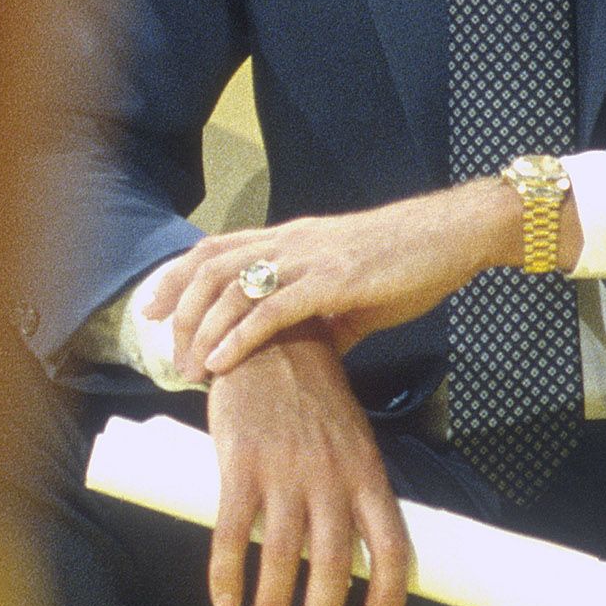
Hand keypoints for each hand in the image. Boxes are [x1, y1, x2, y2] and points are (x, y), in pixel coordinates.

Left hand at [144, 182, 526, 379]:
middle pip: (210, 266)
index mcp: (292, 239)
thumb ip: (323, 319)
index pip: (217, 248)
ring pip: (233, 288)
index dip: (178, 275)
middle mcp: (290, 242)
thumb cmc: (408, 261)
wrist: (453, 235)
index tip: (153, 307)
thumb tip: (308, 353)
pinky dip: (239, 338)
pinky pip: (272, 310)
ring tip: (190, 370)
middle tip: (164, 351)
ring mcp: (309, 260)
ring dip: (204, 332)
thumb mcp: (353, 291)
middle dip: (178, 308)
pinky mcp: (333, 281)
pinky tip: (222, 363)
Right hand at [203, 327, 413, 605]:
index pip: (391, 545)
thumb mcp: (351, 439)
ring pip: (283, 555)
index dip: (389, 595)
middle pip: (334, 564)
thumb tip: (352, 548)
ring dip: (273, 603)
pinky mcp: (242, 464)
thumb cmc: (312, 398)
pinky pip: (234, 532)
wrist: (270, 343)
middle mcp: (331, 478)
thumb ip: (352, 488)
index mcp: (367, 473)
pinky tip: (224, 601)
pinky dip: (228, 573)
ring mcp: (286, 472)